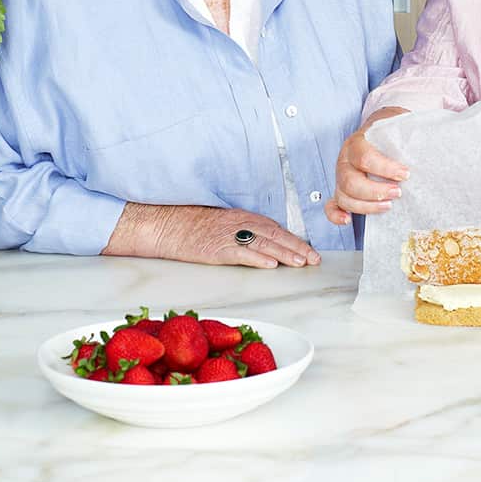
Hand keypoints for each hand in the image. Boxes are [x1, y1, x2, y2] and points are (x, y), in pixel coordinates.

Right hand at [105, 203, 319, 267]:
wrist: (165, 223)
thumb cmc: (191, 224)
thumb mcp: (221, 222)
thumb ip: (242, 231)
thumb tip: (263, 245)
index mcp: (242, 217)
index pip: (275, 228)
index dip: (294, 239)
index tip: (310, 250)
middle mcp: (239, 224)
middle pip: (274, 235)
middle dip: (297, 247)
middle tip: (314, 259)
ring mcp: (228, 236)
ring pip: (263, 244)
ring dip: (285, 254)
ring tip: (301, 263)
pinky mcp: (216, 248)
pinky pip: (241, 253)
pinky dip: (258, 258)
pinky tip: (271, 264)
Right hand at [324, 107, 410, 224]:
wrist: (377, 130)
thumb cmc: (390, 132)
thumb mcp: (399, 126)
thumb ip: (410, 134)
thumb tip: (433, 145)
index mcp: (357, 142)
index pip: (364, 157)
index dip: (385, 168)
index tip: (405, 174)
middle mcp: (344, 160)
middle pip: (350, 181)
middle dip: (376, 191)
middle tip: (398, 192)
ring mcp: (340, 177)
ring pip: (344, 196)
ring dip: (366, 206)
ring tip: (388, 206)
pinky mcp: (341, 191)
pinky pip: (332, 205)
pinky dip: (336, 214)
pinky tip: (347, 220)